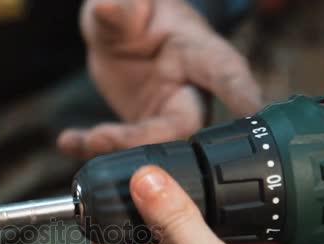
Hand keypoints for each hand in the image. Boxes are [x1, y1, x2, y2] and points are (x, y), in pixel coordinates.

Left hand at [59, 0, 261, 158]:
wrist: (120, 33)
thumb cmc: (136, 13)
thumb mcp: (127, 4)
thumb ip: (122, 9)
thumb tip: (109, 7)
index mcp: (198, 54)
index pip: (226, 75)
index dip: (243, 97)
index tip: (255, 116)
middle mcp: (188, 90)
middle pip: (185, 126)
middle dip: (151, 140)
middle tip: (106, 137)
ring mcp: (164, 114)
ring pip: (153, 145)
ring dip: (119, 149)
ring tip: (86, 140)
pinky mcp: (140, 128)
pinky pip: (119, 146)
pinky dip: (90, 147)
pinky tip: (68, 141)